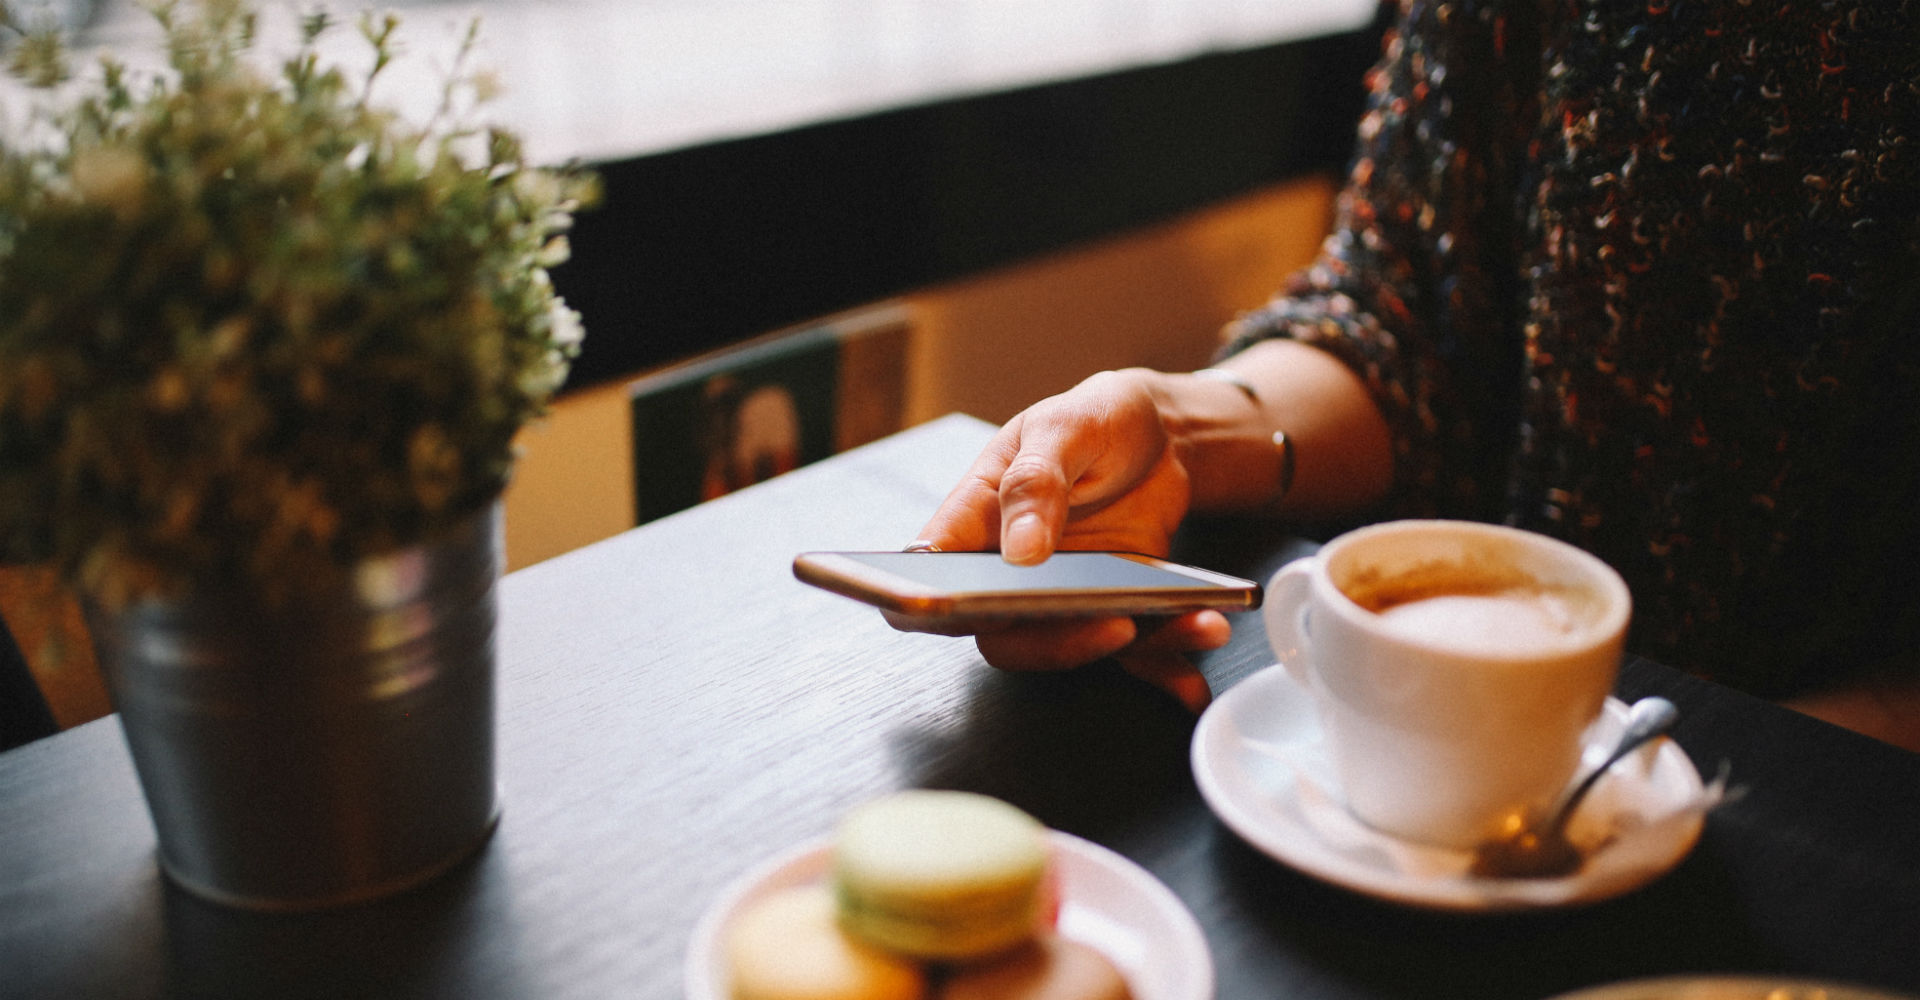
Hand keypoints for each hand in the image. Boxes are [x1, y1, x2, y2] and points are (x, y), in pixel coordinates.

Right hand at [894, 369, 1227, 710]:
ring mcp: (1060, 595)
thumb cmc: (1095, 419)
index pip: (929, 577)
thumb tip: (1019, 551)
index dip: (924, 607)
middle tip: (1113, 626)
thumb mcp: (1063, 428)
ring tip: (1195, 623)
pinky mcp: (1111, 608)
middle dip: (1056, 644)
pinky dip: (1172, 657)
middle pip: (1003, 636)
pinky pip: (1132, 650)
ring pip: (1073, 648)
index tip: (962, 611)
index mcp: (975, 520)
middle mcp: (1009, 571)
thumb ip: (1034, 481)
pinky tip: (1207, 634)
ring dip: (1135, 649)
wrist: (1161, 432)